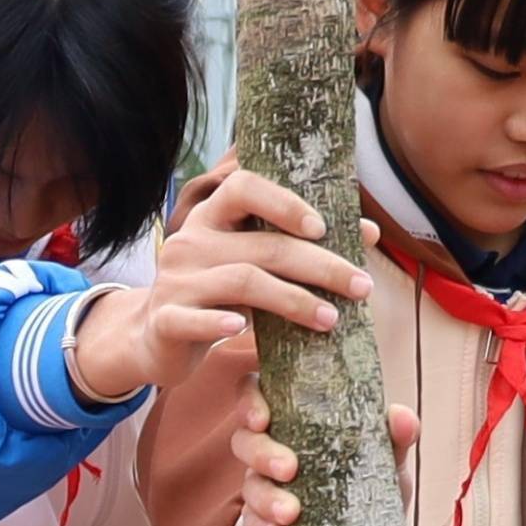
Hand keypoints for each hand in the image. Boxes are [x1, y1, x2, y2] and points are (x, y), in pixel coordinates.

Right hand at [70, 163, 368, 404]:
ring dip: (293, 300)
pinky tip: (243, 330)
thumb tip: (369, 232)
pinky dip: (219, 324)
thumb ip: (297, 247)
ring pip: (241, 281)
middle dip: (320, 265)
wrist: (155, 339)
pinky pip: (194, 319)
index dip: (284, 202)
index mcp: (212, 219)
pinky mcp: (166, 320)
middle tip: (362, 286)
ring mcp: (176, 281)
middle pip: (263, 245)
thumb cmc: (216, 296)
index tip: (322, 227)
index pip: (243, 187)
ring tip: (331, 319)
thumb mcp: (252, 265)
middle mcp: (191, 242)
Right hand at [225, 400, 421, 525]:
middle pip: (244, 440)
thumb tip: (402, 417)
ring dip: (264, 497)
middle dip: (261, 453)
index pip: (256, 394)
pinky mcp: (267, 522)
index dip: (250, 401)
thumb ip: (396, 435)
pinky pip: (252, 523)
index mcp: (295, 418)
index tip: (263, 418)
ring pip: (248, 484)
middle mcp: (273, 447)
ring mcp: (266, 486)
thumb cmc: (374, 480)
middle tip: (289, 469)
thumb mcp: (390, 457)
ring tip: (291, 513)